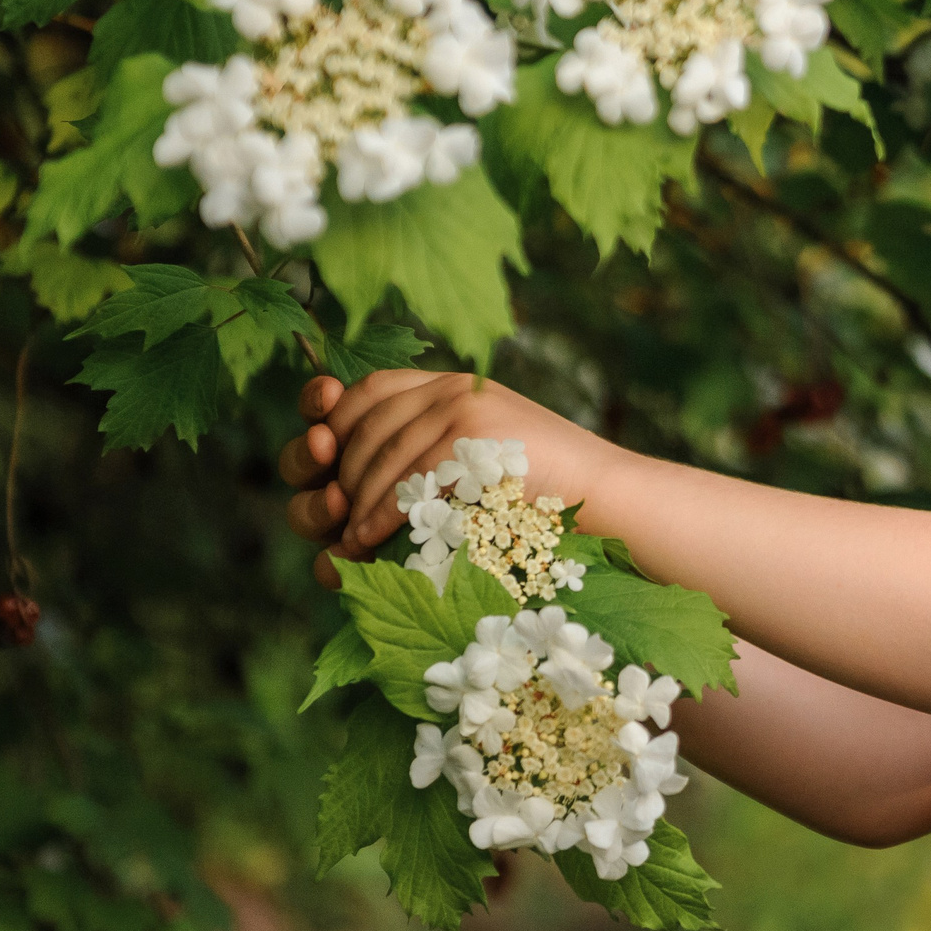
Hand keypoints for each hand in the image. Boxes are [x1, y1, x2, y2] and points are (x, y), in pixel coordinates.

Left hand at [278, 369, 607, 584]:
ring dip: (352, 503)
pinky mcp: (471, 435)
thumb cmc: (546, 501)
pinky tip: (368, 539)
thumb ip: (428, 462)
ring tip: (347, 542)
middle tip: (330, 516)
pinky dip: (377, 513)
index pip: (369, 389)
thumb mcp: (480, 468)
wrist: (609, 499)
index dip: (331, 420)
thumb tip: (342, 504)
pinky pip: (402, 475)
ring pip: (377, 452)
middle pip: (360, 421)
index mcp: (452, 388)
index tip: (321, 457)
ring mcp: (462, 407)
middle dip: (333, 472)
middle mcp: (452, 388)